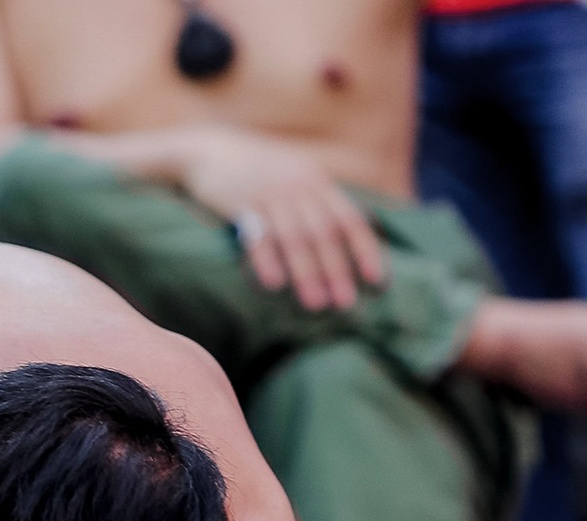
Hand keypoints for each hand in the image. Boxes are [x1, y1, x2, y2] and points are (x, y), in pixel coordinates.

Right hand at [178, 127, 384, 311]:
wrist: (209, 150)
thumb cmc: (255, 173)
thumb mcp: (293, 176)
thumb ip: (316, 202)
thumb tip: (343, 238)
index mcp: (316, 182)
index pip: (350, 219)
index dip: (365, 250)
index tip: (376, 281)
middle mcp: (298, 186)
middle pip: (324, 232)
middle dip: (336, 270)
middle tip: (345, 303)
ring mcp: (269, 192)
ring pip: (294, 237)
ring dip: (307, 273)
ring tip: (315, 304)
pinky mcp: (239, 201)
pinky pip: (257, 234)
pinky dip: (266, 260)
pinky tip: (273, 284)